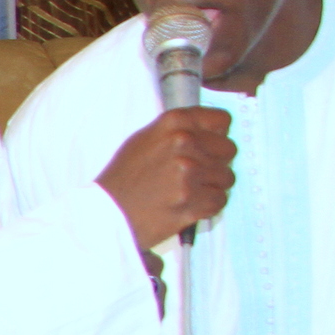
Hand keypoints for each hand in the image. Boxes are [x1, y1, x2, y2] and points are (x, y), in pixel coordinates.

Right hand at [97, 107, 235, 250]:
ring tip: (187, 192)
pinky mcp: (193, 201)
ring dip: (211, 186)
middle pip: (229, 149)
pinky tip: (187, 206)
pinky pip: (220, 201)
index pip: (222, 120)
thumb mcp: (144, 140)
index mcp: (173, 123)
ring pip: (227, 178)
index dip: (217, 135)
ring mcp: (189, 173)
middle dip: (216, 163)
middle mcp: (183, 143)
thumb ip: (178, 131)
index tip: (207, 147)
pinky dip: (207, 206)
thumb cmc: (123, 178)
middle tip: (194, 174)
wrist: (105, 214)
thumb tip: (213, 131)